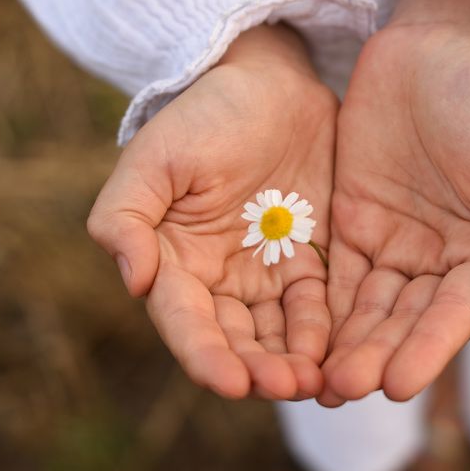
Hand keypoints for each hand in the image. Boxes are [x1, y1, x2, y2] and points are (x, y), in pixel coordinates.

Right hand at [87, 24, 334, 400]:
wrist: (269, 82)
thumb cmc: (204, 116)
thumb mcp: (156, 157)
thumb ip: (126, 217)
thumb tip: (133, 281)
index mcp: (175, 263)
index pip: (187, 322)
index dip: (206, 356)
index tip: (231, 382)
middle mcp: (219, 280)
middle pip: (236, 341)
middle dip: (259, 371)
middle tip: (288, 388)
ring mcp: (267, 274)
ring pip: (279, 336)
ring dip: (295, 363)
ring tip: (318, 382)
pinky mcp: (311, 261)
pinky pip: (320, 308)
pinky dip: (328, 333)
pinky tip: (343, 351)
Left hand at [321, 0, 469, 404]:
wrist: (436, 44)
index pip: (453, 315)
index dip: (426, 349)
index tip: (396, 385)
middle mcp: (439, 261)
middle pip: (404, 320)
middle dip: (375, 356)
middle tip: (343, 389)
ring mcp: (392, 243)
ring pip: (366, 307)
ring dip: (344, 344)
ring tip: (316, 380)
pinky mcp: (351, 221)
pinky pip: (333, 272)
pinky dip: (319, 306)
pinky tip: (299, 335)